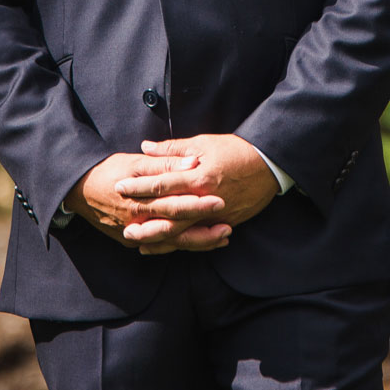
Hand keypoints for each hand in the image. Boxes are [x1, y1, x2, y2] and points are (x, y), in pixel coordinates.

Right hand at [66, 151, 228, 251]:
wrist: (78, 191)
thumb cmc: (108, 171)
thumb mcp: (134, 162)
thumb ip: (164, 164)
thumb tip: (192, 162)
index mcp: (139, 200)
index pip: (174, 204)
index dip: (197, 204)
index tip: (220, 200)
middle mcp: (138, 222)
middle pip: (175, 228)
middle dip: (203, 229)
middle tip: (229, 226)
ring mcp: (134, 234)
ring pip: (171, 242)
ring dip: (197, 242)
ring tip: (222, 238)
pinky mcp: (132, 240)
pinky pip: (160, 247)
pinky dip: (180, 246)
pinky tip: (200, 244)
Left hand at [114, 134, 280, 255]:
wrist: (270, 165)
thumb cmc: (236, 150)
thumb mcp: (204, 143)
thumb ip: (173, 148)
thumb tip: (146, 147)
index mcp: (198, 176)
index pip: (162, 184)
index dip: (139, 186)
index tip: (120, 187)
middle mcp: (205, 199)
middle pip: (168, 214)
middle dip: (143, 219)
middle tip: (123, 224)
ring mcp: (216, 215)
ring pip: (182, 232)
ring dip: (158, 238)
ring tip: (138, 241)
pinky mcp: (225, 223)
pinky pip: (199, 238)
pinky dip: (181, 244)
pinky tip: (167, 246)